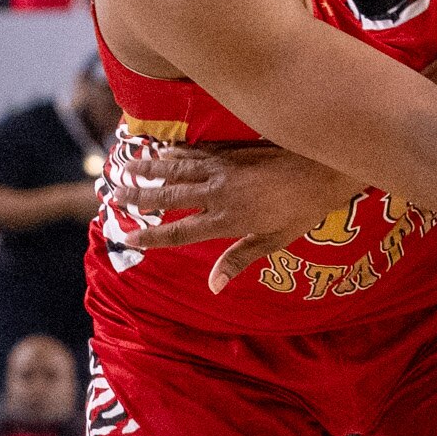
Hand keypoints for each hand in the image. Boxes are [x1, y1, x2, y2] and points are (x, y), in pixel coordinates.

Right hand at [102, 134, 361, 292]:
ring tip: (125, 167)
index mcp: (228, 220)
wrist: (323, 168)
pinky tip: (161, 150)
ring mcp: (223, 168)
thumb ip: (238, 260)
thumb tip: (213, 286)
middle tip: (113, 196)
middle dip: (139, 196)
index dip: (153, 235)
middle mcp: (219, 193)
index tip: (129, 237)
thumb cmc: (302, 210)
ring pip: (177, 167)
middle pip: (169, 195)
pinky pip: (195, 150)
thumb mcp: (273, 242)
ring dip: (149, 168)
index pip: (181, 230)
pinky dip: (175, 150)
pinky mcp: (231, 150)